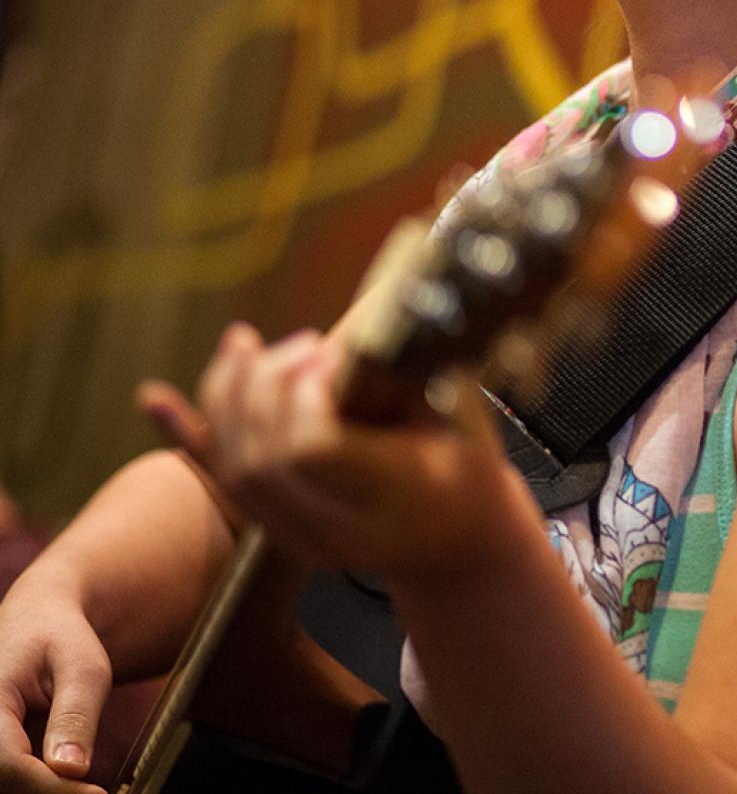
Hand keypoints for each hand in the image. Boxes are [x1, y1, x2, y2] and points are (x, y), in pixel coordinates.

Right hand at [0, 570, 108, 793]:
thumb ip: (75, 715)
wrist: (39, 622)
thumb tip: (71, 769)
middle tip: (93, 793)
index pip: (8, 763)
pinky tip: (71, 783)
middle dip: (49, 792)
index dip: (52, 787)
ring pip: (6, 783)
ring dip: (44, 788)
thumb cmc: (61, 637)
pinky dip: (40, 783)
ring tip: (86, 789)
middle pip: (4, 780)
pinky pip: (10, 776)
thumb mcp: (83, 667)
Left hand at [140, 324, 526, 583]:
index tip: (335, 359)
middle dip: (268, 386)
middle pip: (261, 458)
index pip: (310, 450)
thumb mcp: (465, 416)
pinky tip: (154, 397)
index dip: (304, 394)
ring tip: (249, 346)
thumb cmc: (467, 465)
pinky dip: (187, 435)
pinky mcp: (276, 528)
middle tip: (308, 348)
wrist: (457, 540)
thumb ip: (419, 370)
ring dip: (228, 397)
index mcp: (396, 497)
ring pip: (233, 470)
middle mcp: (341, 528)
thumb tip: (381, 311)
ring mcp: (302, 537)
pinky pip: (220, 482)